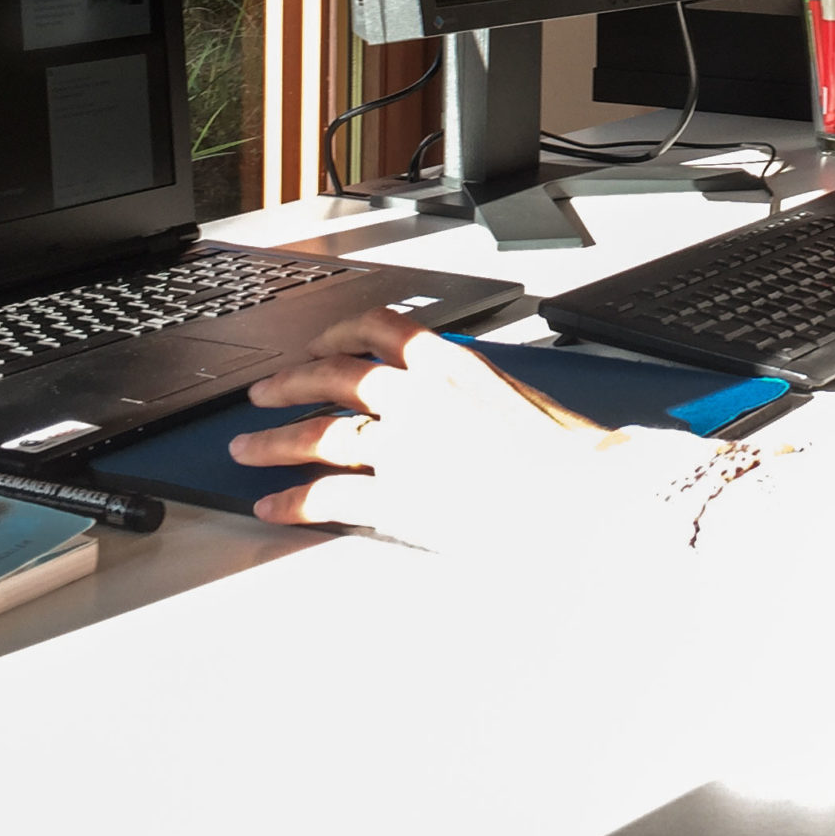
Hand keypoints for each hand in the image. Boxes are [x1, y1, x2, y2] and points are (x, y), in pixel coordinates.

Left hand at [229, 308, 666, 543]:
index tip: (320, 342)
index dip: (341, 333)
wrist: (587, 502)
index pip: (384, 329)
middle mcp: (422, 398)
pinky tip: (273, 506)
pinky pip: (329, 496)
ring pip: (321, 434)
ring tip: (247, 449)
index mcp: (455, 366)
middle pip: (336, 378)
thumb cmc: (573, 459)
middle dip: (291, 382)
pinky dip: (294, 501)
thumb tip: (456, 402)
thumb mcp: (523, 403)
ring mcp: (407, 448)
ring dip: (276, 441)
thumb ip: (476, 395)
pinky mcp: (400, 498)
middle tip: (261, 392)